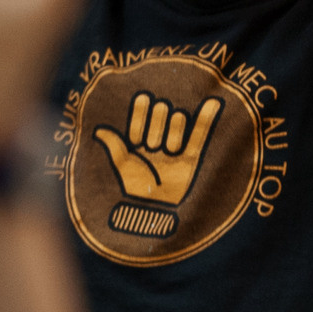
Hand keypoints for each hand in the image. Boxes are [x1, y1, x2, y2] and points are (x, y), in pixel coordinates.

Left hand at [93, 93, 220, 205]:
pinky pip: (201, 134)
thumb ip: (114, 144)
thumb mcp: (122, 164)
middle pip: (161, 112)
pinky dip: (207, 118)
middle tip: (154, 145)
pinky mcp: (192, 158)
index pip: (142, 113)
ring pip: (178, 120)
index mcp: (139, 140)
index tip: (141, 113)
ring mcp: (176, 147)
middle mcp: (158, 139)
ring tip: (170, 150)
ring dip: (173, 132)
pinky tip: (213, 101)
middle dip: (157, 124)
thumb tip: (98, 129)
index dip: (141, 112)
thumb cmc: (135, 188)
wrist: (154, 210)